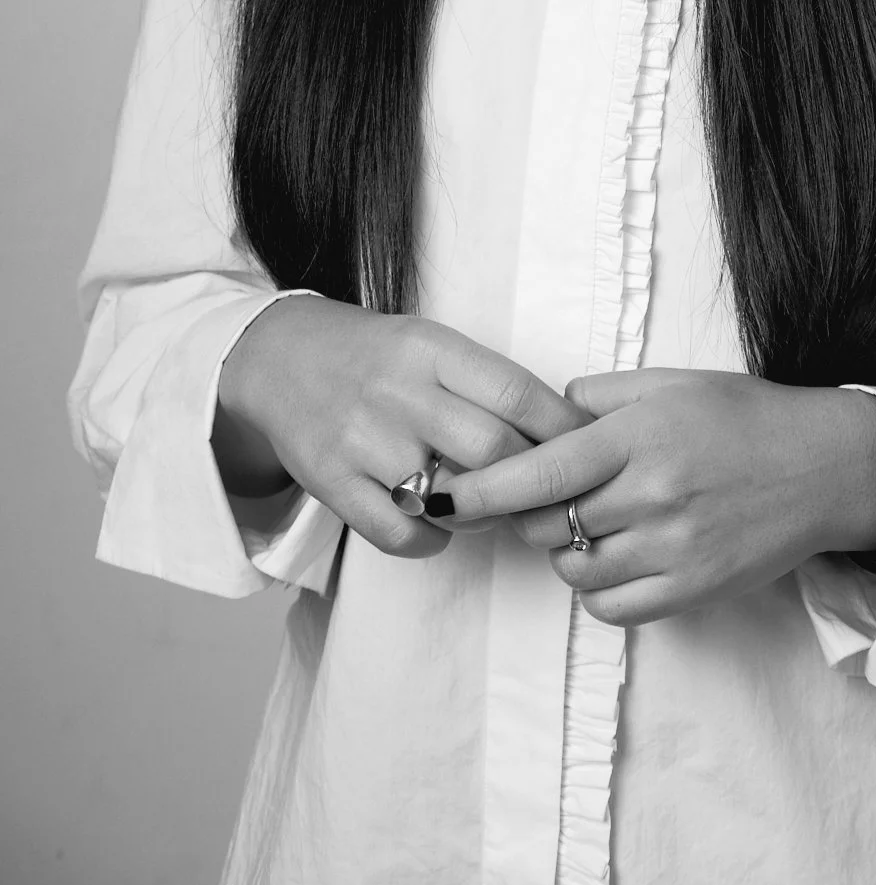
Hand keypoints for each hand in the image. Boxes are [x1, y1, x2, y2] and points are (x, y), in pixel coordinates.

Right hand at [213, 294, 591, 560]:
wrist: (279, 357)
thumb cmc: (377, 355)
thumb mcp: (432, 344)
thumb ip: (486, 383)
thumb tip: (566, 430)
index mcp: (432, 349)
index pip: (516, 393)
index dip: (562, 428)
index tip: (588, 449)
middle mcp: (398, 392)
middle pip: (493, 449)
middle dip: (529, 478)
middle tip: (544, 491)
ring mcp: (361, 440)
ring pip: (449, 497)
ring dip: (484, 514)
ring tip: (493, 509)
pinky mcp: (331, 482)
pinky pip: (398, 534)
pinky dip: (431, 541)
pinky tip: (440, 527)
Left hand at [438, 367, 875, 624]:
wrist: (825, 468)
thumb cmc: (745, 417)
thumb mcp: (671, 384)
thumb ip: (600, 396)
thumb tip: (544, 413)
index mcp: (639, 438)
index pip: (537, 474)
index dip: (479, 490)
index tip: (439, 496)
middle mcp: (651, 496)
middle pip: (547, 525)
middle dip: (526, 514)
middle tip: (536, 496)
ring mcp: (672, 550)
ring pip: (575, 569)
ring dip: (566, 548)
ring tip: (594, 519)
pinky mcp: (692, 590)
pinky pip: (612, 607)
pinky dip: (599, 587)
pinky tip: (617, 554)